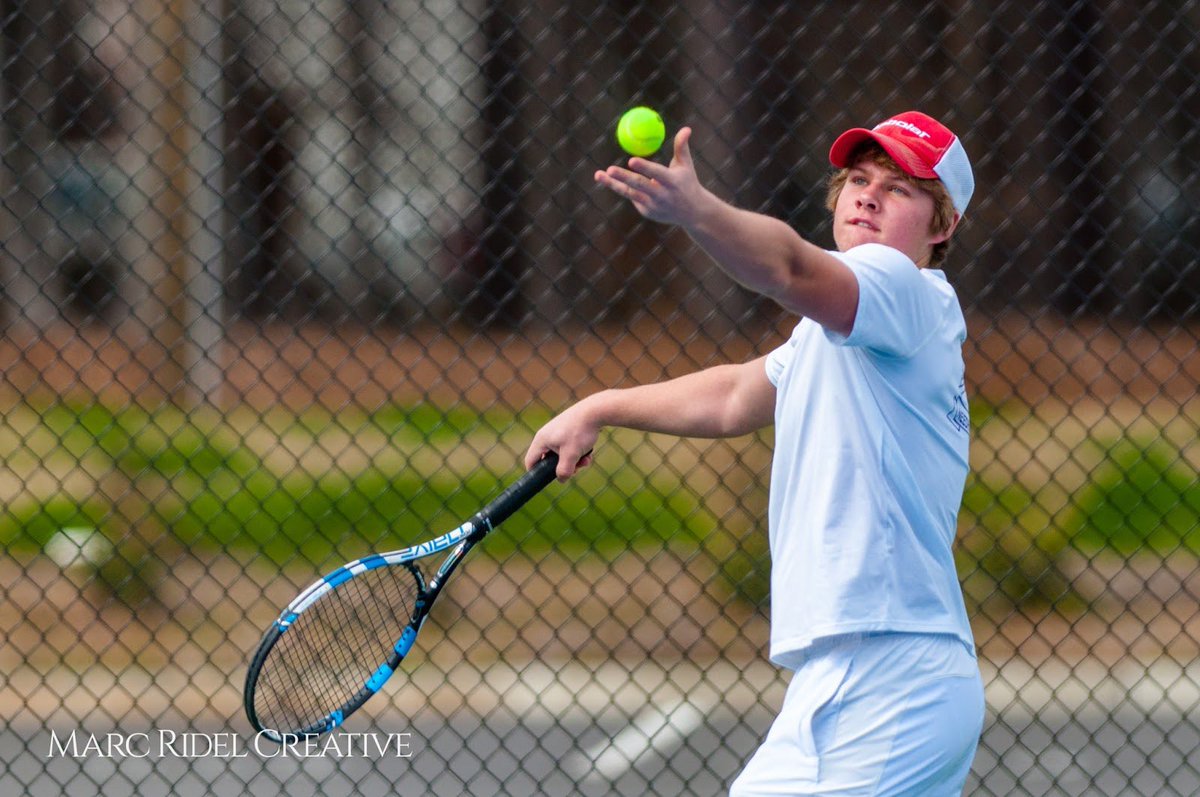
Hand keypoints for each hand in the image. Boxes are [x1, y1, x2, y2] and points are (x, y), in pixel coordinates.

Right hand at [523, 399, 599, 480]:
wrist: (595, 411)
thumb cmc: (579, 432)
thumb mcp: (571, 455)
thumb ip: (564, 471)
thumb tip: (561, 480)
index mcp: (541, 440)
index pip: (531, 461)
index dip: (536, 473)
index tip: (547, 480)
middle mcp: (547, 434)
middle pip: (549, 459)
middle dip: (563, 466)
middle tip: (575, 469)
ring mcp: (557, 431)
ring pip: (562, 454)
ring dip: (574, 460)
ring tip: (586, 460)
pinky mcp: (568, 429)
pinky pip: (569, 446)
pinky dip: (578, 451)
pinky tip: (589, 452)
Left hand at [594, 127, 709, 225]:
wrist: (692, 212)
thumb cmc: (688, 182)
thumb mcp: (686, 165)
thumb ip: (681, 147)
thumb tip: (686, 128)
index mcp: (671, 182)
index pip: (656, 173)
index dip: (644, 168)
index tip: (631, 160)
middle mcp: (661, 195)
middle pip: (639, 185)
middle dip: (623, 177)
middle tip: (609, 169)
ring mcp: (653, 206)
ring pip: (630, 192)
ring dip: (613, 184)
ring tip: (598, 174)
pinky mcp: (646, 212)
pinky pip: (633, 196)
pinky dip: (629, 188)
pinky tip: (635, 185)